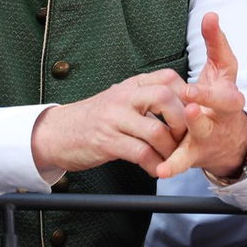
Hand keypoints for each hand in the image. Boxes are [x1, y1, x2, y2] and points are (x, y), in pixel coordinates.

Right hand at [30, 69, 188, 176]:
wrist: (57, 133)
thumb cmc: (93, 119)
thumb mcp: (118, 99)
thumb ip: (144, 98)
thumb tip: (179, 105)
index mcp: (130, 85)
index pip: (167, 78)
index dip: (186, 95)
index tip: (190, 113)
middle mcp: (123, 97)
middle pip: (165, 98)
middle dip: (182, 121)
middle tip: (183, 137)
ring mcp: (114, 119)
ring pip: (156, 130)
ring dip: (170, 150)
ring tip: (170, 158)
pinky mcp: (107, 142)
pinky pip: (141, 153)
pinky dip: (154, 164)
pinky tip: (154, 168)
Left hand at [155, 12, 246, 179]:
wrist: (230, 142)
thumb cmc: (220, 98)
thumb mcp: (222, 70)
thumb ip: (215, 43)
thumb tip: (211, 14)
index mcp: (229, 90)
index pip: (228, 67)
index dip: (218, 48)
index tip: (208, 27)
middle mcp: (223, 113)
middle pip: (222, 105)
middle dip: (208, 96)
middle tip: (192, 92)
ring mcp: (210, 134)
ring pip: (203, 131)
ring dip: (195, 125)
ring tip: (186, 115)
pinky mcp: (195, 153)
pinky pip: (183, 160)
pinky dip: (173, 165)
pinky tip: (161, 169)